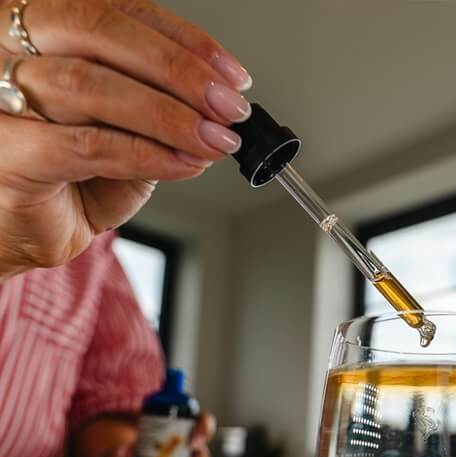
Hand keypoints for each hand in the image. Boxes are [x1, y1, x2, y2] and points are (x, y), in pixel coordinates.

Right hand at [0, 0, 250, 278]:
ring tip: (213, 140)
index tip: (230, 74)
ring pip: (92, 85)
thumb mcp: (121, 135)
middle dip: (179, 71)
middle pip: (98, 30)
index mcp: (37, 30)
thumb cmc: (65, 181)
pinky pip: (89, 144)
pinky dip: (147, 154)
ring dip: (170, 116)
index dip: (181, 39)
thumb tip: (214, 108)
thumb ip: (155, 114)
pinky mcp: (7, 150)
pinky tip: (185, 165)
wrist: (20, 233)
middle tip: (229, 107)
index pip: (114, 10)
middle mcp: (8, 48)